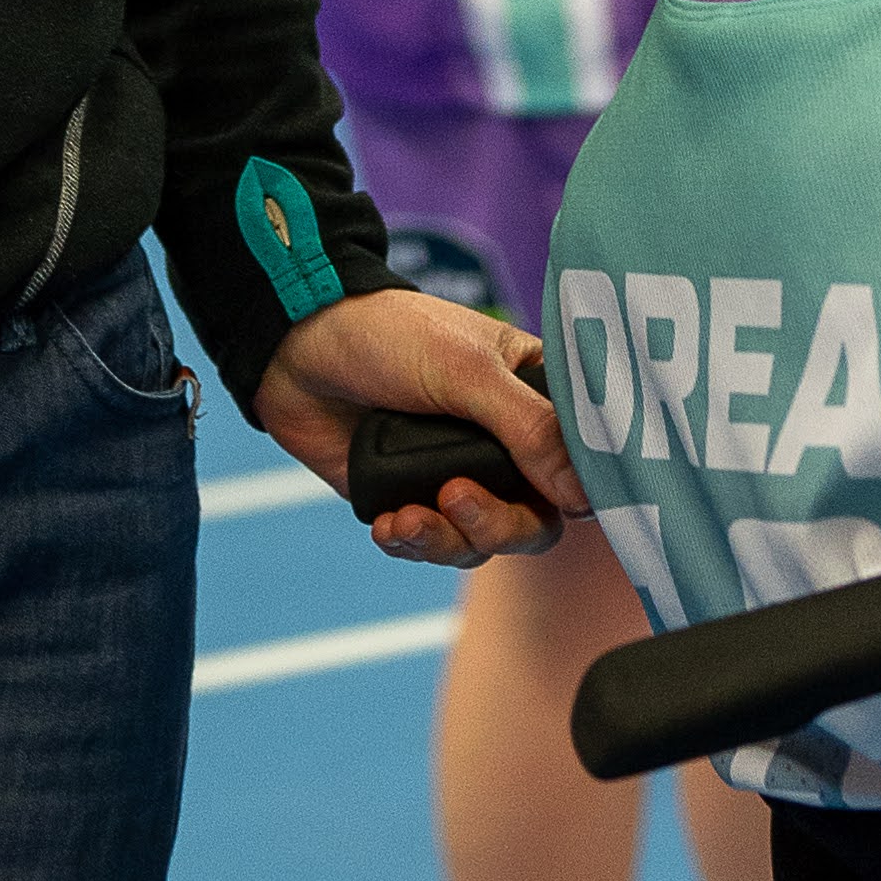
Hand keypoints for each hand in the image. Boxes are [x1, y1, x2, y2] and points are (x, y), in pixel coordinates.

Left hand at [250, 288, 587, 569]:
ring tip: (406, 518)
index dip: (579, 491)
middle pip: (534, 518)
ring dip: (449, 540)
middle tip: (456, 499)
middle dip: (498, 524)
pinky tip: (387, 525)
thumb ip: (527, 429)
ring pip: (482, 541)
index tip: (561, 505)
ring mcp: (454, 474)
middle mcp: (501, 443)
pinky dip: (413, 544)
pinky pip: (431, 545)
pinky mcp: (407, 497)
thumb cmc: (388, 335)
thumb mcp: (467, 370)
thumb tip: (585, 497)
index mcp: (530, 397)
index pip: (581, 459)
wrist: (295, 347)